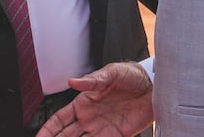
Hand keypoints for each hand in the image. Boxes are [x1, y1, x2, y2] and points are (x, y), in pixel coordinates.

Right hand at [36, 62, 153, 136]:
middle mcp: (90, 118)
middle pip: (66, 135)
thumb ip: (92, 80)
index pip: (60, 119)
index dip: (48, 129)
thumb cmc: (131, 75)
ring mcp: (102, 129)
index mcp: (84, 102)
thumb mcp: (111, 73)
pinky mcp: (117, 136)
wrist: (154, 86)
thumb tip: (73, 81)